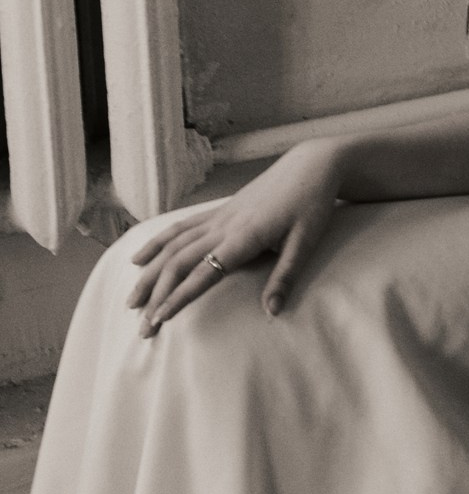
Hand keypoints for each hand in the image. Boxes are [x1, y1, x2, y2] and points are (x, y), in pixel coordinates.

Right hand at [126, 141, 343, 331]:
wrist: (311, 166)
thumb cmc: (312, 204)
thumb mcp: (306, 242)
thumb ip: (286, 276)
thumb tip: (271, 311)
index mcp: (244, 236)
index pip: (203, 272)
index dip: (179, 296)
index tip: (160, 319)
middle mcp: (224, 226)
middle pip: (179, 262)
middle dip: (157, 295)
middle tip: (143, 327)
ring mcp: (218, 216)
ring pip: (173, 245)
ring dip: (149, 273)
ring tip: (131, 300)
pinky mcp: (219, 210)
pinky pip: (181, 227)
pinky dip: (157, 243)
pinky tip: (139, 258)